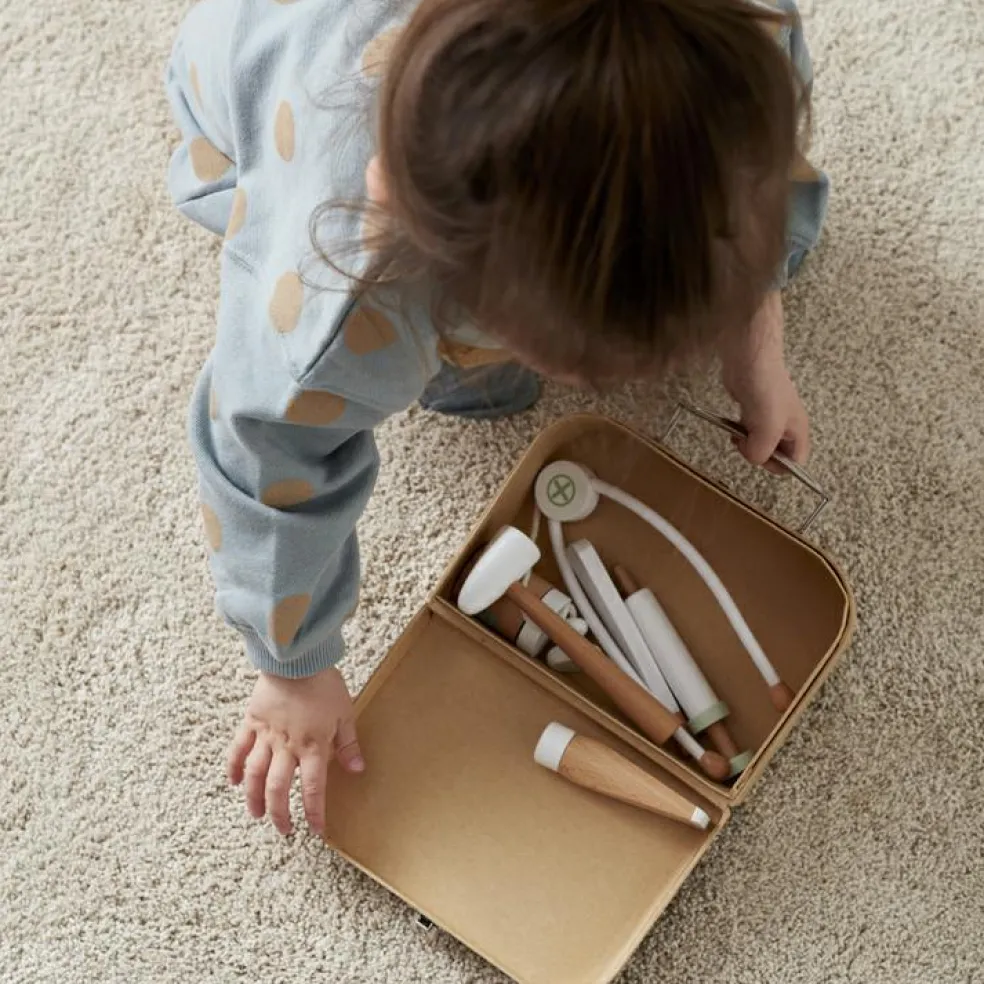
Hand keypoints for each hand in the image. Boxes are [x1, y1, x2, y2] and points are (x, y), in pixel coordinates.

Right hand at [227, 666, 363, 836]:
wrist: (296, 659)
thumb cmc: (324, 684)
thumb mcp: (345, 713)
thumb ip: (349, 744)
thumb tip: (357, 770)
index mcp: (314, 746)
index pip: (313, 789)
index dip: (314, 813)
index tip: (315, 831)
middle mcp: (288, 746)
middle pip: (279, 788)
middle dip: (280, 814)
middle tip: (283, 830)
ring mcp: (266, 735)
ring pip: (255, 775)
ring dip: (254, 798)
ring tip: (256, 815)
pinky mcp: (251, 722)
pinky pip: (238, 749)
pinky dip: (234, 767)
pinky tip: (233, 782)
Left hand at [720, 291, 809, 472]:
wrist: (749, 358)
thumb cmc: (765, 387)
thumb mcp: (768, 426)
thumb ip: (762, 450)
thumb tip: (753, 457)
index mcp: (798, 431)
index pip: (796, 462)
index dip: (778, 466)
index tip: (762, 456)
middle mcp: (786, 427)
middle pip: (776, 456)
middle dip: (759, 454)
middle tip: (747, 442)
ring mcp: (769, 419)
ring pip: (760, 445)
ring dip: (747, 445)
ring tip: (740, 434)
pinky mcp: (753, 412)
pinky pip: (748, 433)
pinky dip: (740, 434)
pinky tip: (734, 427)